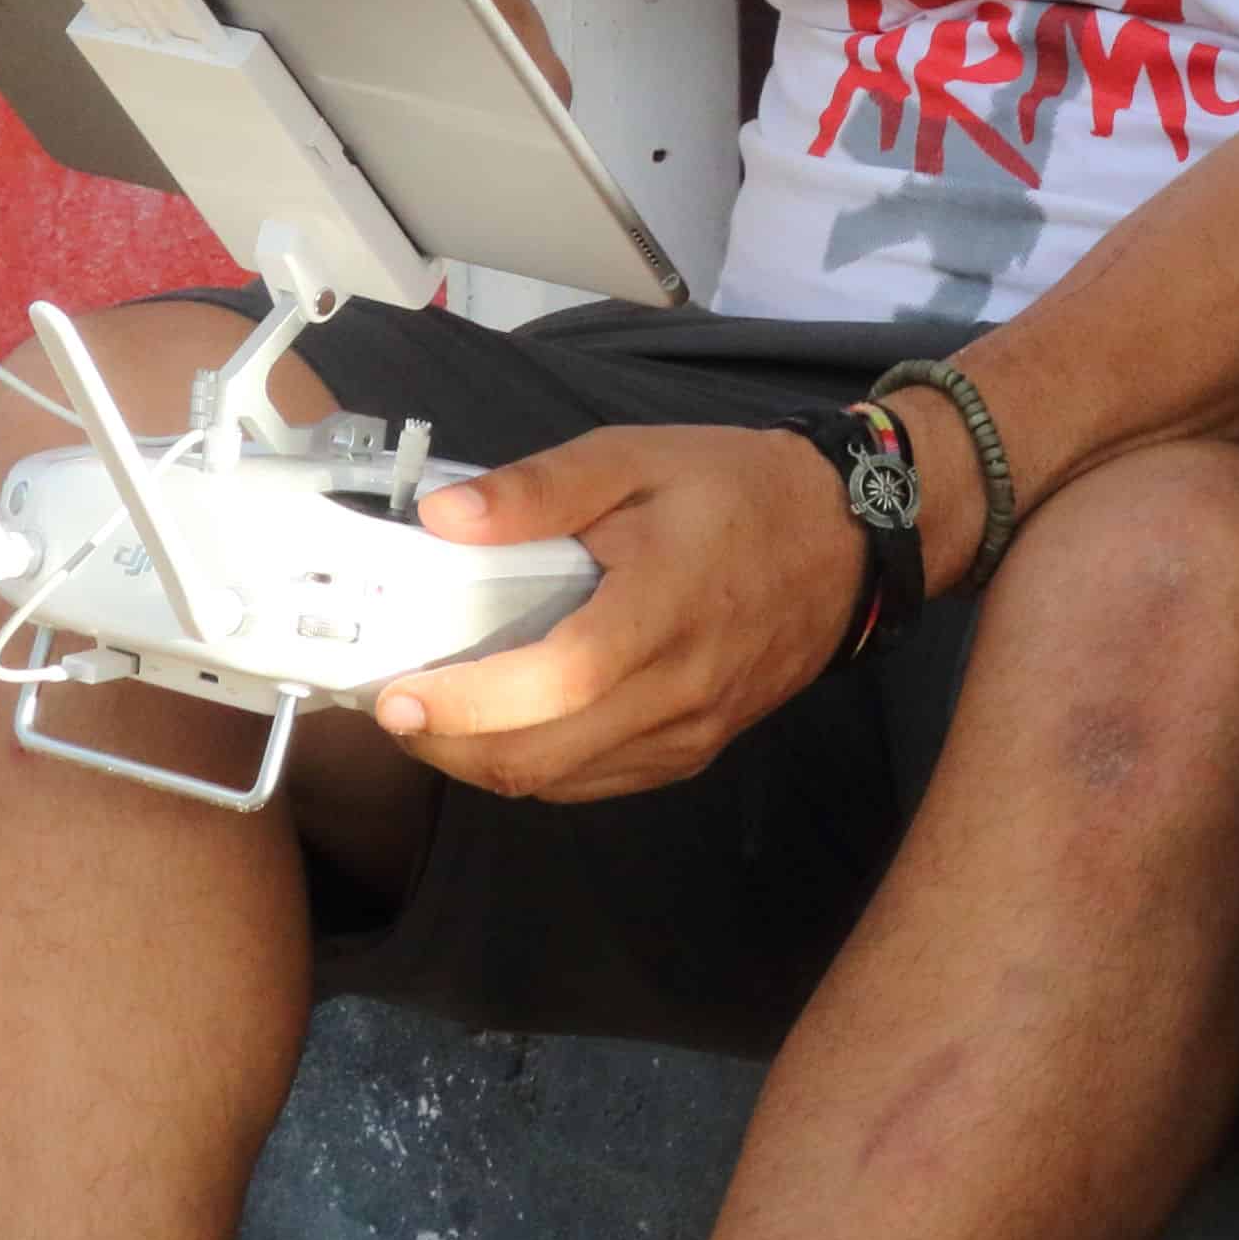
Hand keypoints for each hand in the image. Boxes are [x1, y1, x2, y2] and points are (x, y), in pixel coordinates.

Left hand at [364, 422, 853, 803]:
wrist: (844, 536)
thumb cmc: (736, 490)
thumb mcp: (635, 457)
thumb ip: (538, 489)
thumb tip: (442, 519)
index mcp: (662, 610)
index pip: (551, 684)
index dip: (463, 702)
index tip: (394, 693)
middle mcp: (678, 690)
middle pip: (539, 759)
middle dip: (448, 746)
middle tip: (396, 707)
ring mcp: (689, 732)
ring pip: (559, 783)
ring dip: (484, 761)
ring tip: (439, 714)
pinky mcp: (694, 750)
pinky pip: (594, 782)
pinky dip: (536, 764)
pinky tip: (510, 723)